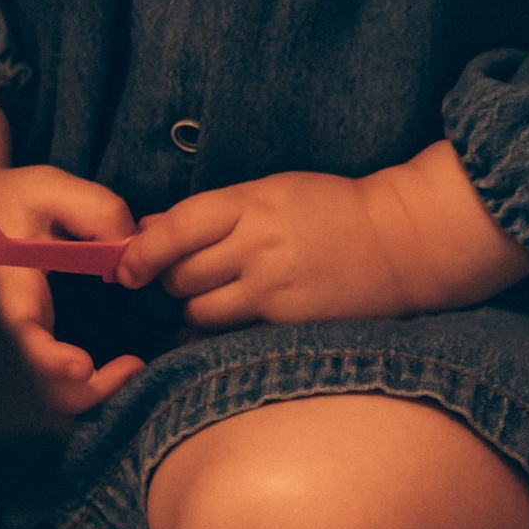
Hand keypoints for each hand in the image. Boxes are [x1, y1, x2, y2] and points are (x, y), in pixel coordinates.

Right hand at [0, 159, 144, 416]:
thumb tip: (130, 253)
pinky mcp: (30, 343)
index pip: (20, 337)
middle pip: (37, 386)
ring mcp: (17, 340)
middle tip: (133, 367)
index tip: (84, 366)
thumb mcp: (51, 188)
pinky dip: (84, 387)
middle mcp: (7, 325)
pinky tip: (115, 367)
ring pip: (46, 393)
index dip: (49, 360)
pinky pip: (52, 383)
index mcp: (7, 288)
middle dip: (86, 392)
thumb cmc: (11, 199)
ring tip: (131, 368)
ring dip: (91, 393)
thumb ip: (98, 212)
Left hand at [116, 142, 527, 328]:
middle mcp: (260, 245)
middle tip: (184, 277)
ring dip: (194, 309)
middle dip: (171, 279)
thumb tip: (150, 231)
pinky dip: (219, 335)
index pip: (176, 228)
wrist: (403, 242)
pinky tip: (228, 326)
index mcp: (253, 203)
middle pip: (181, 274)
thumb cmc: (332, 210)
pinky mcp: (291, 323)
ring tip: (216, 298)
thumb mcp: (273, 191)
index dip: (141, 251)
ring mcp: (276, 289)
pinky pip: (232, 336)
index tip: (125, 266)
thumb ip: (214, 213)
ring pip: (200, 311)